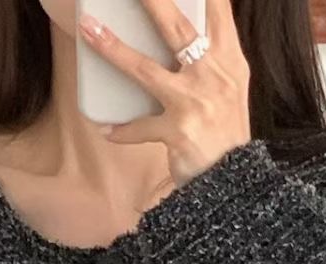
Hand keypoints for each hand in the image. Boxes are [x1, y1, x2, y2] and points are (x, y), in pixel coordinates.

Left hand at [78, 0, 250, 190]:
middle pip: (176, 27)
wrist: (236, 184)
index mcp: (230, 61)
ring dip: (113, 48)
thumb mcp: (230, 88)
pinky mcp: (179, 132)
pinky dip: (123, 130)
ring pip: (146, 69)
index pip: (217, 10)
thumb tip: (181, 29)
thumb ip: (211, 56)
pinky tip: (107, 128)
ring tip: (89, 29)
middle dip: (151, 0)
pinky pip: (141, 127)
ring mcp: (195, 103)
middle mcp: (214, 76)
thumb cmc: (227, 133)